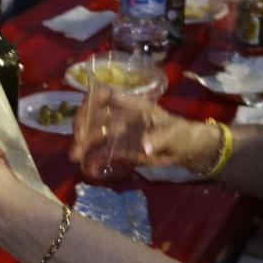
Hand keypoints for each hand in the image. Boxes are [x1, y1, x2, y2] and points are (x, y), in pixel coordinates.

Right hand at [67, 95, 207, 172]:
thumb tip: (144, 147)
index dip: (91, 101)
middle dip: (82, 126)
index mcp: (132, 106)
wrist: (187, 150)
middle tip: (78, 143)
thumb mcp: (173, 134)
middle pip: (94, 114)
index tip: (83, 116)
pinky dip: (93, 158)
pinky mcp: (121, 149)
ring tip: (75, 157)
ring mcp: (119, 133)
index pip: (106, 95)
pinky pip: (103, 152)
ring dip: (83, 144)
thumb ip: (159, 138)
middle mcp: (121, 117)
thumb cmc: (181, 134)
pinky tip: (88, 167)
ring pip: (95, 134)